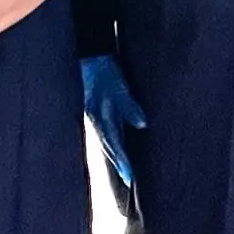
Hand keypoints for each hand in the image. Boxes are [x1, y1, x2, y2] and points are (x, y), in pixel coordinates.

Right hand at [80, 56, 145, 182]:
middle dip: (117, 162)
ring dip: (113, 153)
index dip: (122, 160)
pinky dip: (109, 140)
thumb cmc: (104, 68)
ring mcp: (93, 113)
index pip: (113, 143)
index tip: (129, 177)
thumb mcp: (118, 85)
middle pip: (107, 145)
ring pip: (104, 138)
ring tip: (122, 169)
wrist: (90, 53)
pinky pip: (103, 129)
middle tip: (127, 180)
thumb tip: (143, 124)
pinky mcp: (94, 108)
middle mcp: (95, 117)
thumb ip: (129, 105)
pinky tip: (113, 144)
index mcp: (100, 115)